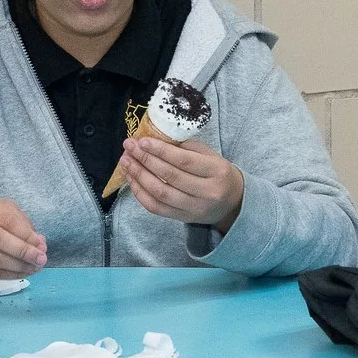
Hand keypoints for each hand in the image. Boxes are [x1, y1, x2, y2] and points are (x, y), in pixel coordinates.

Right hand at [0, 192, 46, 277]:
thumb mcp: (1, 208)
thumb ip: (21, 222)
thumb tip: (39, 242)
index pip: (6, 219)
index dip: (25, 234)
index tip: (41, 245)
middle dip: (22, 251)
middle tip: (40, 259)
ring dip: (17, 266)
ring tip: (34, 268)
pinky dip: (7, 274)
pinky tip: (21, 273)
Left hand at [119, 137, 244, 229]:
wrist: (232, 202)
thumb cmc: (217, 173)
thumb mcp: (210, 155)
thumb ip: (186, 147)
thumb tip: (156, 139)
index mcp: (216, 172)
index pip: (184, 161)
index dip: (161, 151)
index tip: (142, 141)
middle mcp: (206, 192)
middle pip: (170, 176)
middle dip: (145, 160)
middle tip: (129, 147)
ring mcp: (194, 208)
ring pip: (160, 193)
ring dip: (139, 176)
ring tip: (126, 161)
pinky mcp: (182, 218)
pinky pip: (156, 208)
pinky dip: (140, 193)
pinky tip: (132, 179)